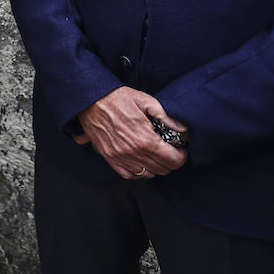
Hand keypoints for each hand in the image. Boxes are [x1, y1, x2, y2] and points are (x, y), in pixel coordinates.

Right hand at [74, 87, 188, 179]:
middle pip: (163, 169)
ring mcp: (120, 157)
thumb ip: (167, 117)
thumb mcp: (146, 101)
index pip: (174, 160)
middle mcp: (133, 152)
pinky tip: (142, 160)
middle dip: (171, 160)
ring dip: (156, 166)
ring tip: (156, 154)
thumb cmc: (117, 98)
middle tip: (170, 149)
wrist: (90, 100)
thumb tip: (183, 130)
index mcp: (145, 139)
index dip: (182, 156)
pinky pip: (130, 175)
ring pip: (148, 174)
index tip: (181, 148)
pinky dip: (139, 171)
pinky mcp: (110, 158)